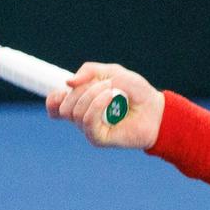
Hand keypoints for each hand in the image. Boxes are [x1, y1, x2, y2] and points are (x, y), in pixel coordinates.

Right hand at [45, 62, 161, 148]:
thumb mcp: (113, 72)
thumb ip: (89, 71)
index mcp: (82, 103)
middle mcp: (83, 118)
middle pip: (64, 106)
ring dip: (92, 95)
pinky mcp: (98, 138)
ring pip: (75, 112)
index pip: (54, 106)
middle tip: (103, 85)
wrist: (156, 109)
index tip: (62, 91)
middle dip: (80, 91)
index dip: (53, 99)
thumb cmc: (136, 92)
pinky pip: (87, 121)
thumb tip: (68, 83)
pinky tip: (110, 96)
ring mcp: (90, 129)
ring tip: (112, 90)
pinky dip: (96, 105)